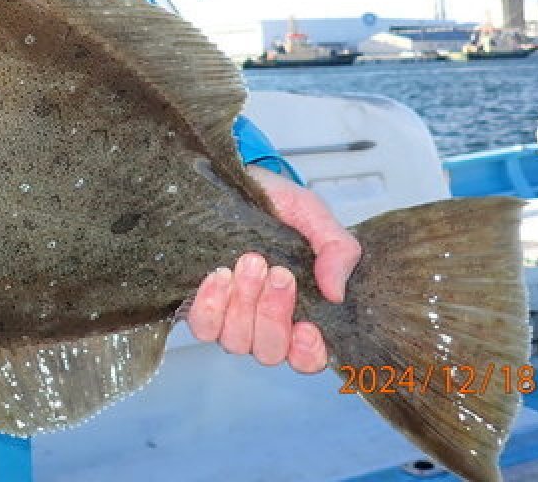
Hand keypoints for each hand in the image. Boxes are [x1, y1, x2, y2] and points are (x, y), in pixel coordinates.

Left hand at [181, 166, 360, 373]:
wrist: (234, 180)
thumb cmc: (276, 203)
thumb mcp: (314, 217)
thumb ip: (337, 250)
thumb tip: (336, 293)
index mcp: (300, 311)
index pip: (308, 358)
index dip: (308, 353)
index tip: (308, 326)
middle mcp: (263, 322)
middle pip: (270, 351)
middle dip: (274, 313)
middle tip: (277, 272)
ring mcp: (230, 317)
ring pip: (237, 341)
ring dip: (245, 304)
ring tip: (249, 263)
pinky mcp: (200, 305)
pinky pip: (203, 326)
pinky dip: (212, 305)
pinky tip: (219, 276)